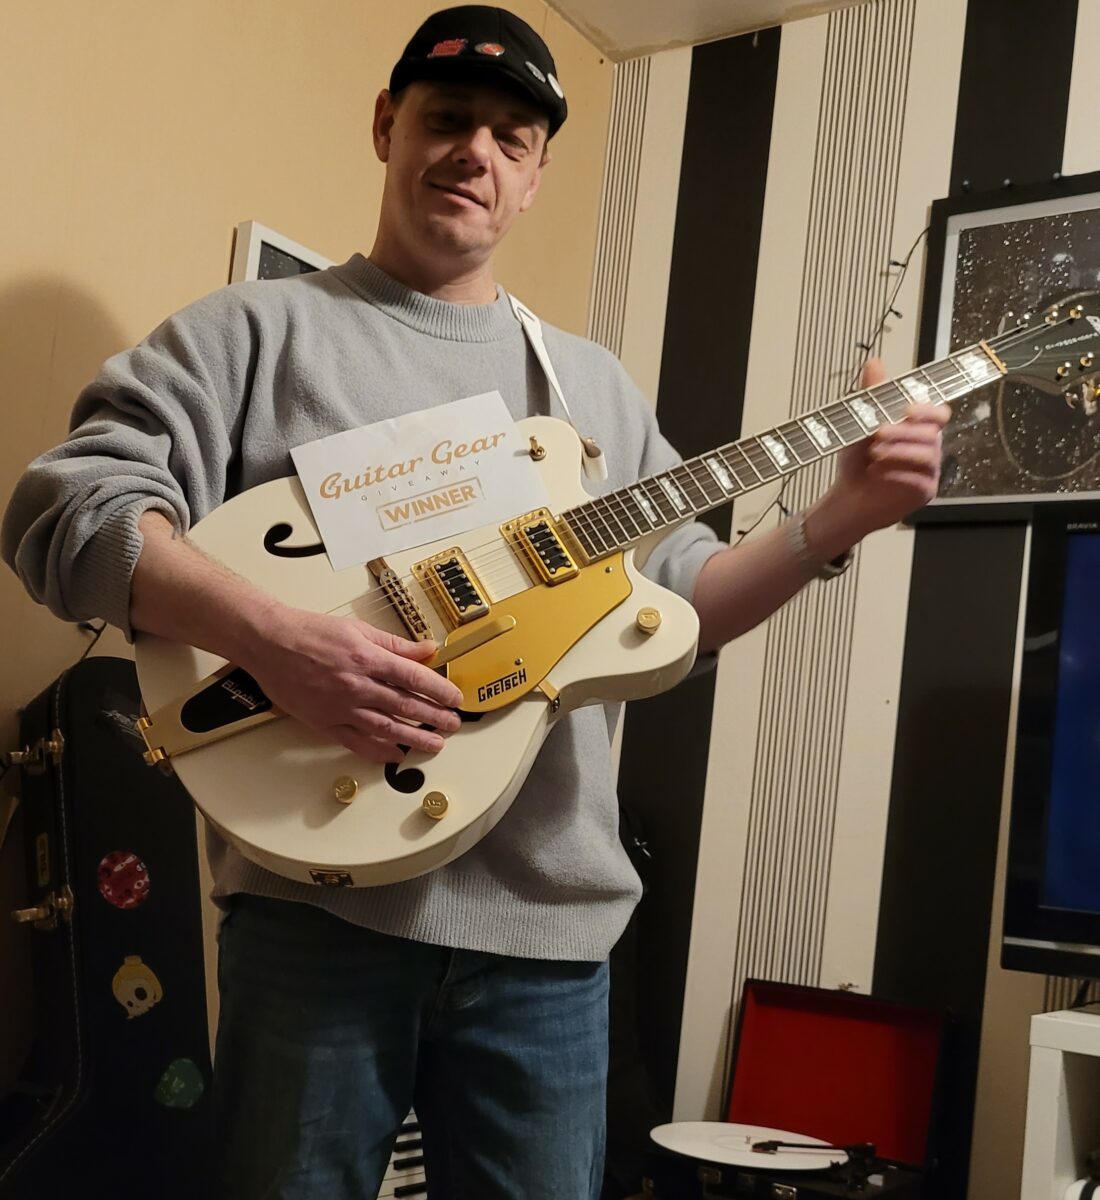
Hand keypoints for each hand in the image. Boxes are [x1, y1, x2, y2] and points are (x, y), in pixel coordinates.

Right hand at [238, 605, 462, 763]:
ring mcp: (340, 707)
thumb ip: (395, 643)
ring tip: (435, 745)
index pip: (414, 677)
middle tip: (453, 725)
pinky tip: (396, 756)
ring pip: (386, 728)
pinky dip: (379, 752)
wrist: (269, 643)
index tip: (455, 698)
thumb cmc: (310, 632)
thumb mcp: (358, 628)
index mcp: (367, 658)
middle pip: (405, 706)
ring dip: (414, 739)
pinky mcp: (324, 723)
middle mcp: (357, 685)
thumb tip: (427, 649)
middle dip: (434, 718)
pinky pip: (357, 743)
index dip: (439, 690)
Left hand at [824, 357, 948, 539]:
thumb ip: (871, 395)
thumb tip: (874, 363)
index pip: (938, 412)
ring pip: (928, 455)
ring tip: (874, 453)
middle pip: (934, 433)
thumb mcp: (859, 425)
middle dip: (905, 431)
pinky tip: (878, 473)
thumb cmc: (858, 461)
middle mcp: (930, 447)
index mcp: (919, 428)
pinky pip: (920, 479)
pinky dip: (897, 473)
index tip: (907, 410)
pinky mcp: (924, 492)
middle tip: (878, 432)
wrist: (847, 497)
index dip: (927, 409)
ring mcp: (929, 471)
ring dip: (899, 451)